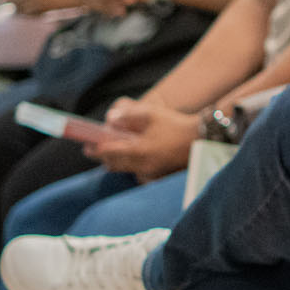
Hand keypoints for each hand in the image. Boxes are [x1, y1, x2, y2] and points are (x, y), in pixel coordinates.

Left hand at [84, 97, 199, 180]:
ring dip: (118, 162)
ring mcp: (151, 173)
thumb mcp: (150, 114)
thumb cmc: (175, 125)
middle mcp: (142, 166)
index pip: (107, 152)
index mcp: (138, 151)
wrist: (202, 139)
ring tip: (117, 151)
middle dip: (104, 157)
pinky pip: (139, 173)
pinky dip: (133, 166)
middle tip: (97, 149)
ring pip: (126, 170)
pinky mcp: (159, 175)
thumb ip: (127, 116)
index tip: (86, 146)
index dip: (95, 148)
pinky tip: (137, 157)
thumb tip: (110, 120)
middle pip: (114, 165)